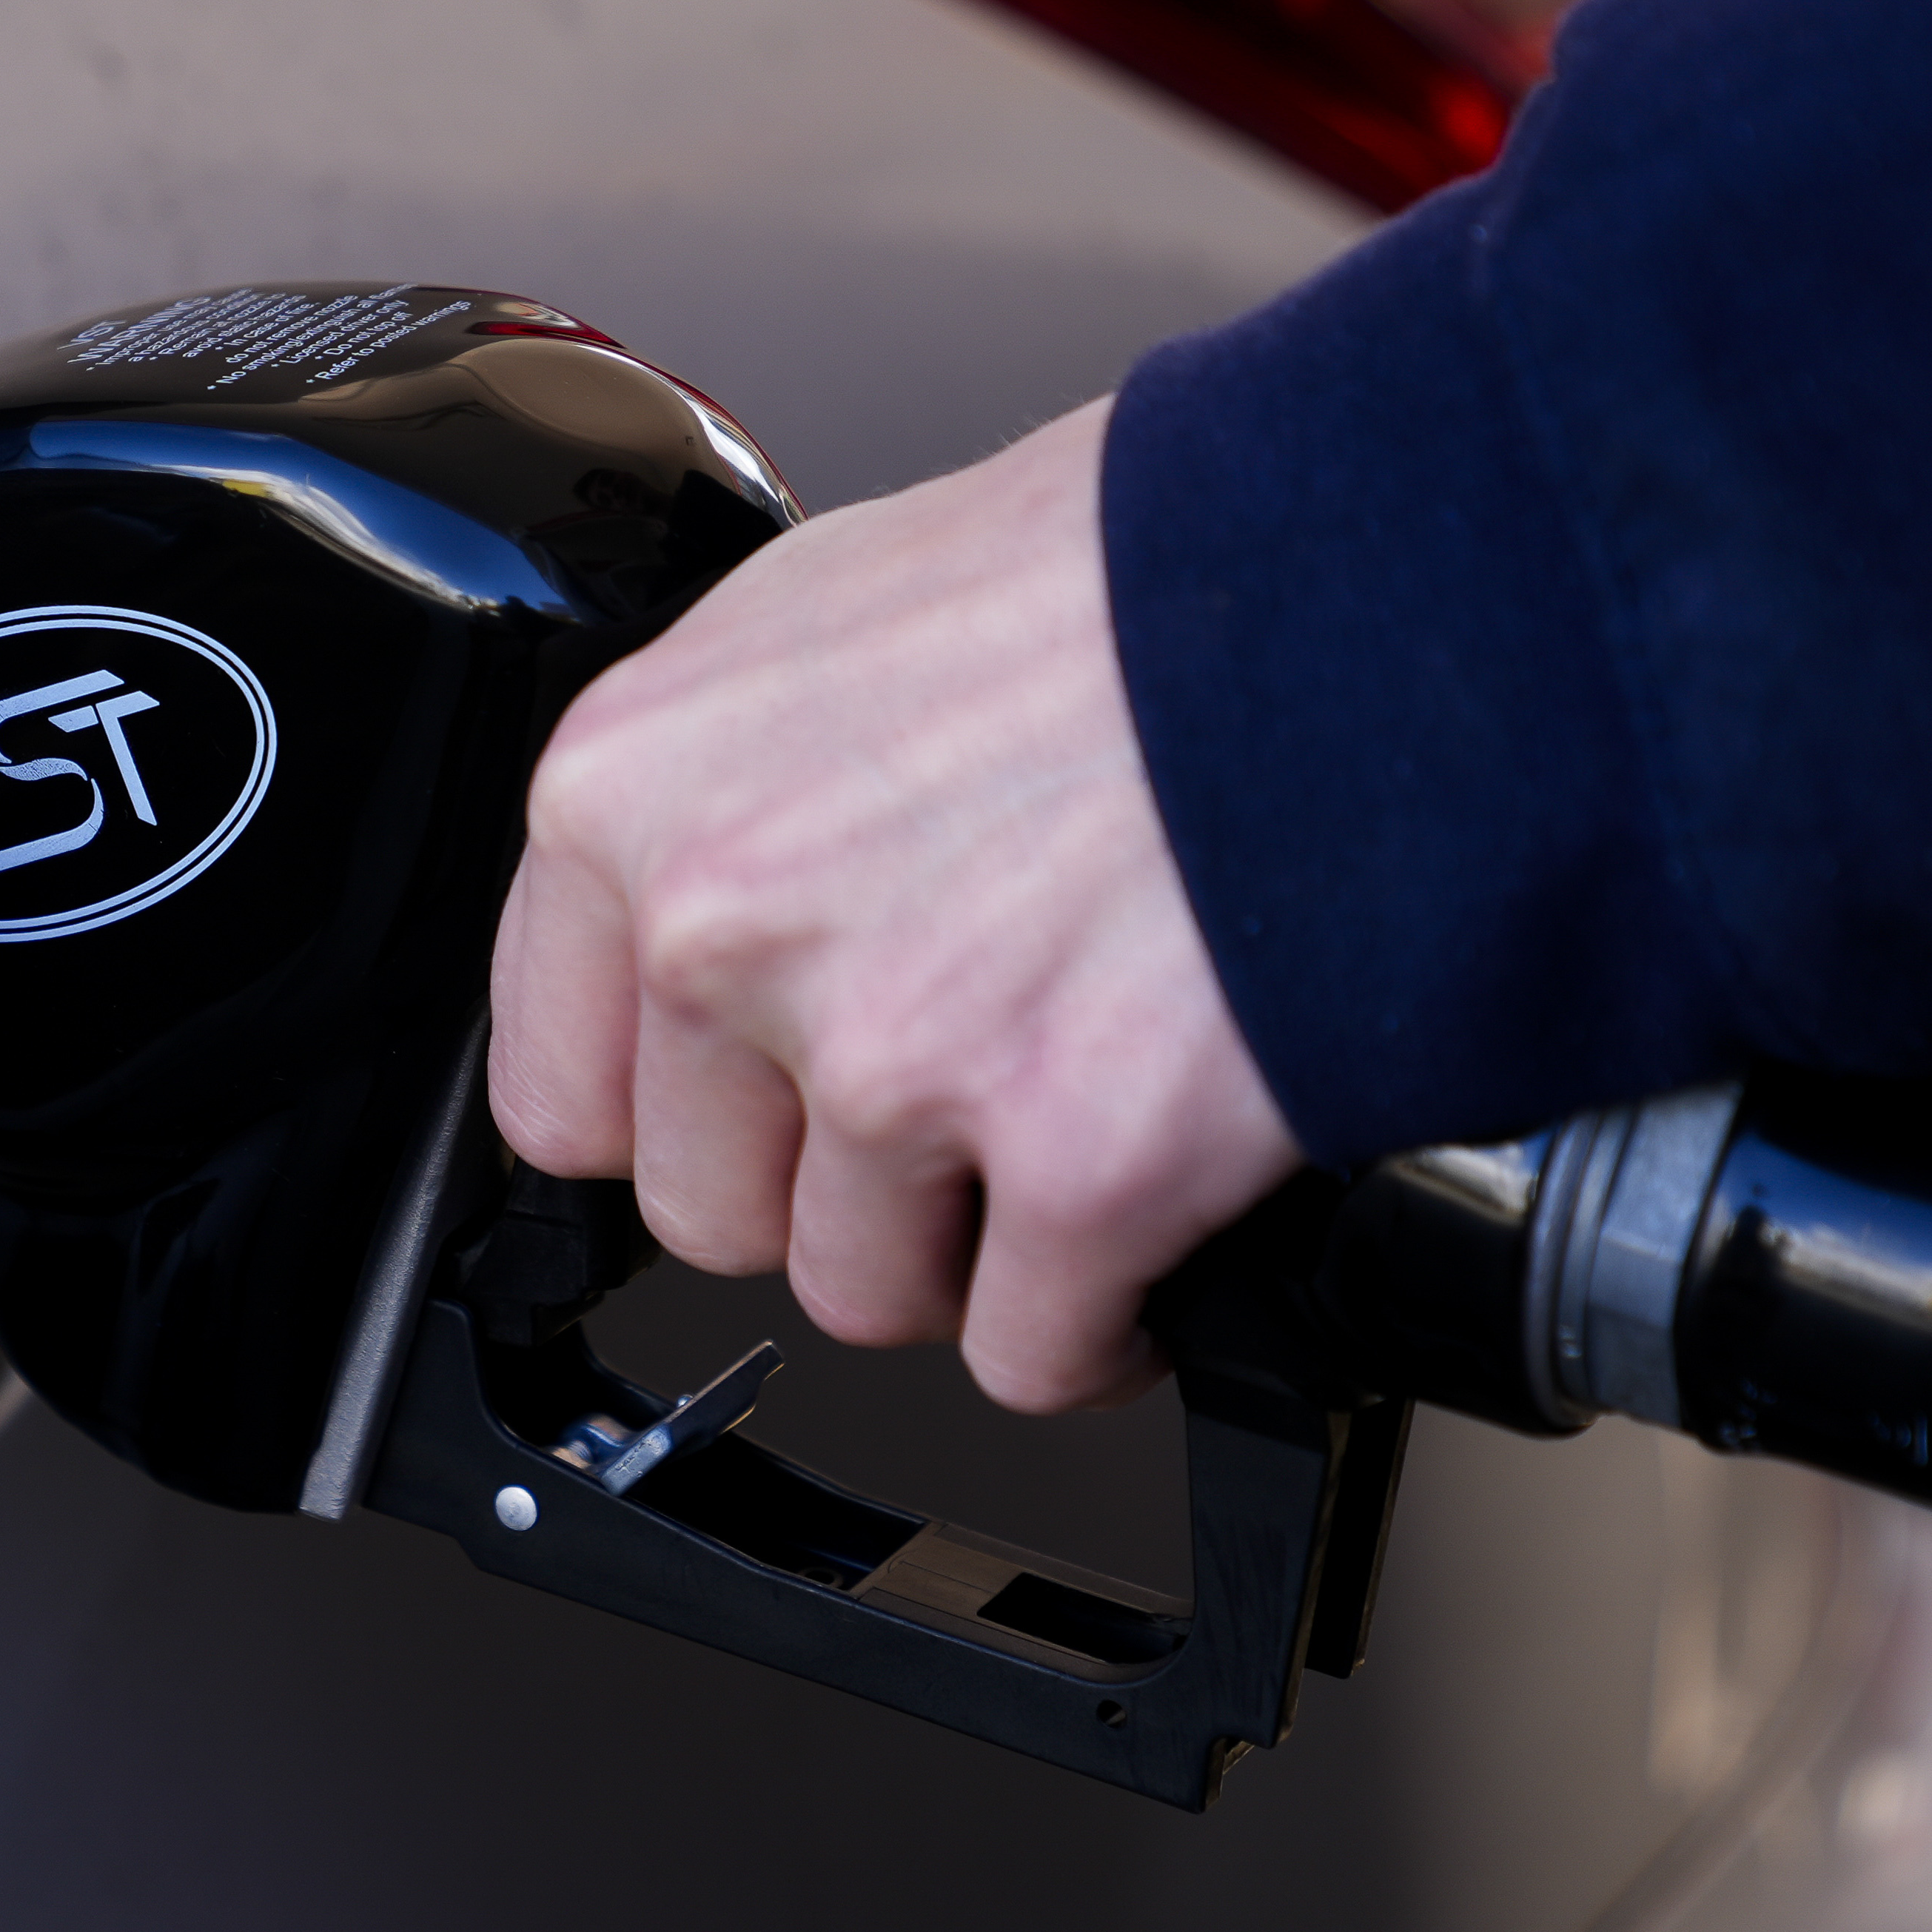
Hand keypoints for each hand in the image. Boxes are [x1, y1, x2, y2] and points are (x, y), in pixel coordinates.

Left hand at [488, 398, 1298, 1411]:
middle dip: (837, 1184)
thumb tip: (698, 930)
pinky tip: (1152, 1212)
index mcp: (636, 792)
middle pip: (717, 1214)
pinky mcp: (1076, 1161)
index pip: (564, 1095)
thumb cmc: (1129, 580)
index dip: (694, 1115)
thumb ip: (732, 799)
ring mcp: (895, 1057)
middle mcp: (732, 929)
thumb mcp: (835, 625)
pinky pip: (1036, 1351)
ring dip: (975, 1244)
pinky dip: (1103, 1316)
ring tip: (1069, 1113)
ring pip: (871, 1290)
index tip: (765, 1111)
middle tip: (958, 1090)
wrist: (1367, 592)